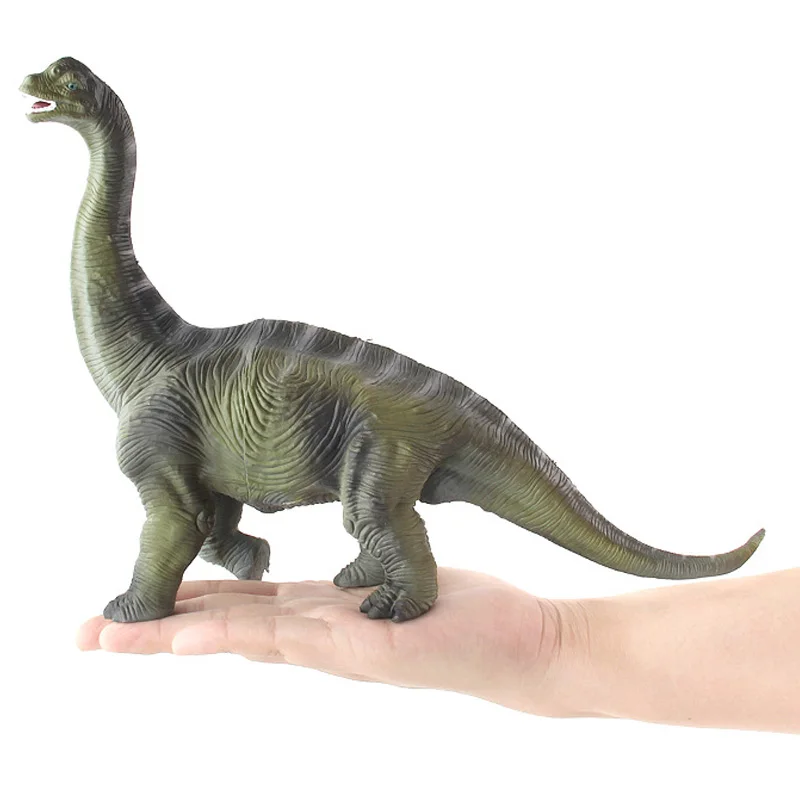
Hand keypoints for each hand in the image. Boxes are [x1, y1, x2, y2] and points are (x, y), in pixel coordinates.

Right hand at [77, 568, 569, 712]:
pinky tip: (196, 636)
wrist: (533, 650)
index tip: (133, 606)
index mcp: (327, 621)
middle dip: (156, 634)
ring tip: (113, 640)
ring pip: (248, 641)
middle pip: (227, 634)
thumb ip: (352, 594)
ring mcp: (345, 650)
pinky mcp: (376, 651)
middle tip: (85, 636)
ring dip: (179, 641)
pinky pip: (300, 641)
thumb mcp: (391, 593)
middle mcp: (325, 640)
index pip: (242, 617)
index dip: (184, 614)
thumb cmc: (465, 616)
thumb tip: (324, 587)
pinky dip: (242, 639)